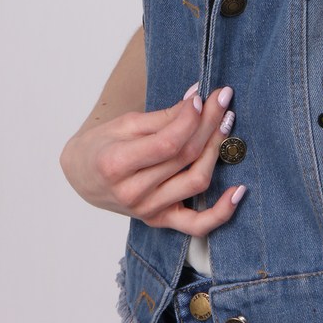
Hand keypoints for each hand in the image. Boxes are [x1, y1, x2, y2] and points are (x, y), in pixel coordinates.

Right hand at [59, 85, 244, 233]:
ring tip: (226, 122)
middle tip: (223, 98)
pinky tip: (239, 190)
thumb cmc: (103, 144)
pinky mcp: (160, 221)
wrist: (83, 176)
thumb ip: (163, 117)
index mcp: (116, 165)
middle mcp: (132, 193)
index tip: (202, 96)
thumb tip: (197, 100)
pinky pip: (197, 225)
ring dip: (218, 149)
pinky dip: (222, 212)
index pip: (168, 143)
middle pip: (185, 157)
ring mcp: (148, 211)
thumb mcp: (125, 124)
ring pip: (196, 181)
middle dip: (209, 123)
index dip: (191, 118)